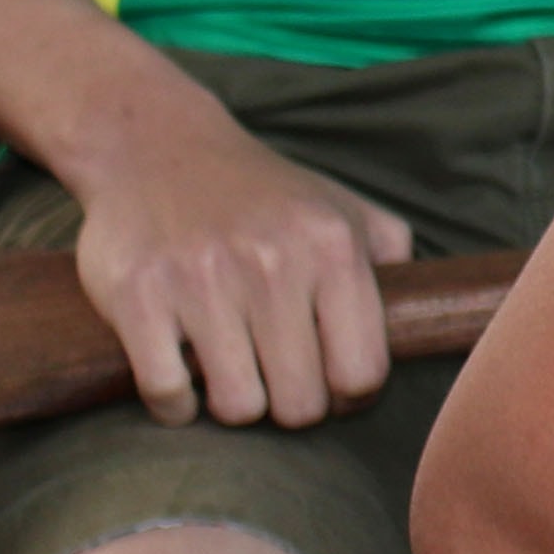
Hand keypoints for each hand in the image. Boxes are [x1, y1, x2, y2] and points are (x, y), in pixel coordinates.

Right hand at [69, 98, 406, 427]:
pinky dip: (177, 405)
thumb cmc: (261, 192)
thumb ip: (392, 260)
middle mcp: (272, 262)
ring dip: (236, 405)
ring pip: (238, 407)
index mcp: (331, 247)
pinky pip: (169, 394)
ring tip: (233, 374)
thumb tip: (416, 319)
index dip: (349, 398)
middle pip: (300, 403)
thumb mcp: (345, 207)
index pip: (361, 373)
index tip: (331, 388)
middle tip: (277, 382)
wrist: (154, 145)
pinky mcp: (137, 295)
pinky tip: (183, 378)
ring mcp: (201, 279)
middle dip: (292, 406)